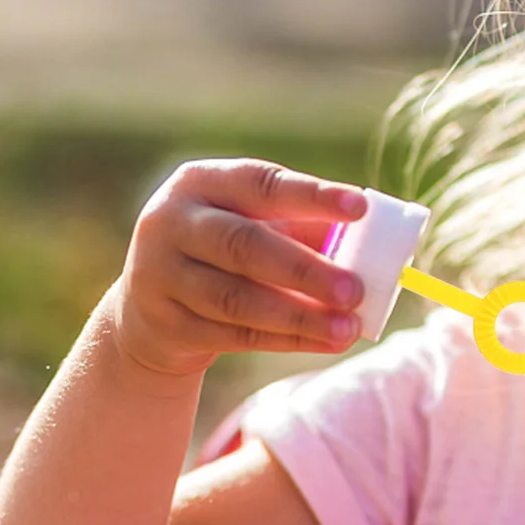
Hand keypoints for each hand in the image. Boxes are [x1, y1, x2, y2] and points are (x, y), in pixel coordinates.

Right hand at [108, 159, 368, 378]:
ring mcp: (160, 275)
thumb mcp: (254, 226)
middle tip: (355, 289)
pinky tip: (329, 342)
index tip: (360, 208)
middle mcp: (171, 222)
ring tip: (349, 327)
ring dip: (300, 316)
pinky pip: (235, 335)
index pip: (261, 184)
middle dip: (305, 270)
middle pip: (243, 245)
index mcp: (201, 182)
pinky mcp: (167, 324)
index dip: (311, 195)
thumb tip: (373, 246)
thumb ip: (306, 228)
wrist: (150, 307)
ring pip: (237, 299)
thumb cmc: (225, 254)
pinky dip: (288, 340)